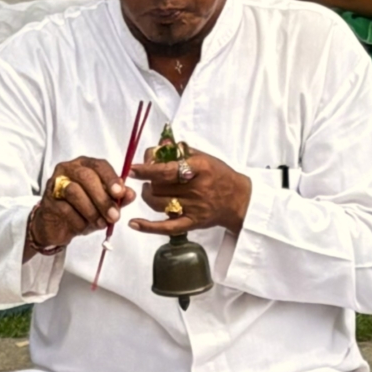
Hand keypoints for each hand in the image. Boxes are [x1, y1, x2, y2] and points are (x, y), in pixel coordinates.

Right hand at [26, 155, 132, 255]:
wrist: (58, 226)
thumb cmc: (82, 210)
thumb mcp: (103, 204)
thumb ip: (117, 198)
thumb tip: (131, 194)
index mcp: (85, 165)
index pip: (99, 165)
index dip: (111, 178)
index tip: (120, 194)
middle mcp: (68, 169)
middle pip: (86, 177)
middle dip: (103, 198)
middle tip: (114, 216)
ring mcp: (55, 184)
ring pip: (74, 191)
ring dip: (91, 211)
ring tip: (100, 224)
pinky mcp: (48, 201)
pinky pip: (65, 209)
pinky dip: (79, 220)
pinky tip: (83, 227)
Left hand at [128, 144, 251, 237]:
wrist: (238, 200)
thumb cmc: (219, 176)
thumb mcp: (204, 157)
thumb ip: (181, 151)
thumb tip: (160, 144)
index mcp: (199, 169)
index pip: (167, 170)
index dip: (147, 169)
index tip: (133, 168)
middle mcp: (196, 189)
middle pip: (159, 186)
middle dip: (148, 180)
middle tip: (149, 177)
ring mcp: (193, 208)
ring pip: (158, 203)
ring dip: (148, 195)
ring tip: (150, 190)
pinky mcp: (191, 223)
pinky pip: (166, 227)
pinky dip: (148, 227)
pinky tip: (134, 223)